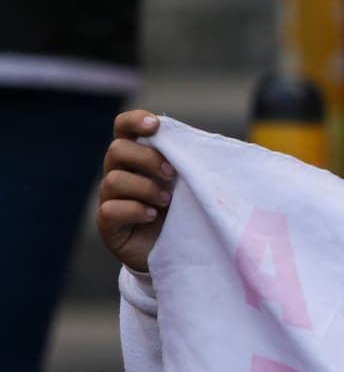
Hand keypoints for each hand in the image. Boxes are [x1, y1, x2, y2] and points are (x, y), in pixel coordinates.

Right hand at [97, 111, 175, 272]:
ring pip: (114, 180)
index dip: (134, 121)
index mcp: (137, 157)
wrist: (177, 250)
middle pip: (117, 150)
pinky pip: (110, 210)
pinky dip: (135, 210)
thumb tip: (208, 145)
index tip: (155, 125)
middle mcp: (119, 173)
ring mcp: (110, 198)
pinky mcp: (108, 225)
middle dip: (148, 159)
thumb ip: (190, 162)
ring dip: (146, 188)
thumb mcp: (190, 183)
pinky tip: (152, 216)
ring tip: (167, 202)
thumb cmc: (184, 210)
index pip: (123, 128)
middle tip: (172, 175)